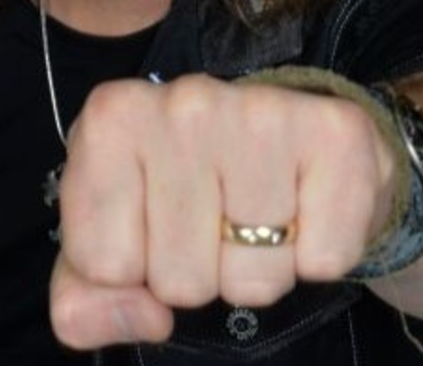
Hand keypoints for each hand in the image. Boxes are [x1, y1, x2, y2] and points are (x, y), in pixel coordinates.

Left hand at [49, 73, 399, 348]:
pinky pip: (324, 261)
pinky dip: (318, 258)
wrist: (295, 138)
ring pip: (252, 280)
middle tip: (214, 226)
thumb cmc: (183, 192)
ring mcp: (262, 112)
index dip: (131, 270)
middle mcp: (184, 103)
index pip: (104, 264)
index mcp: (112, 119)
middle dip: (199, 275)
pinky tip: (305, 212)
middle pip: (180, 279)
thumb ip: (84, 299)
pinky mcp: (338, 133)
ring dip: (258, 271)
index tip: (151, 229)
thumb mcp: (109, 239)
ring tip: (259, 219)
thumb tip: (146, 318)